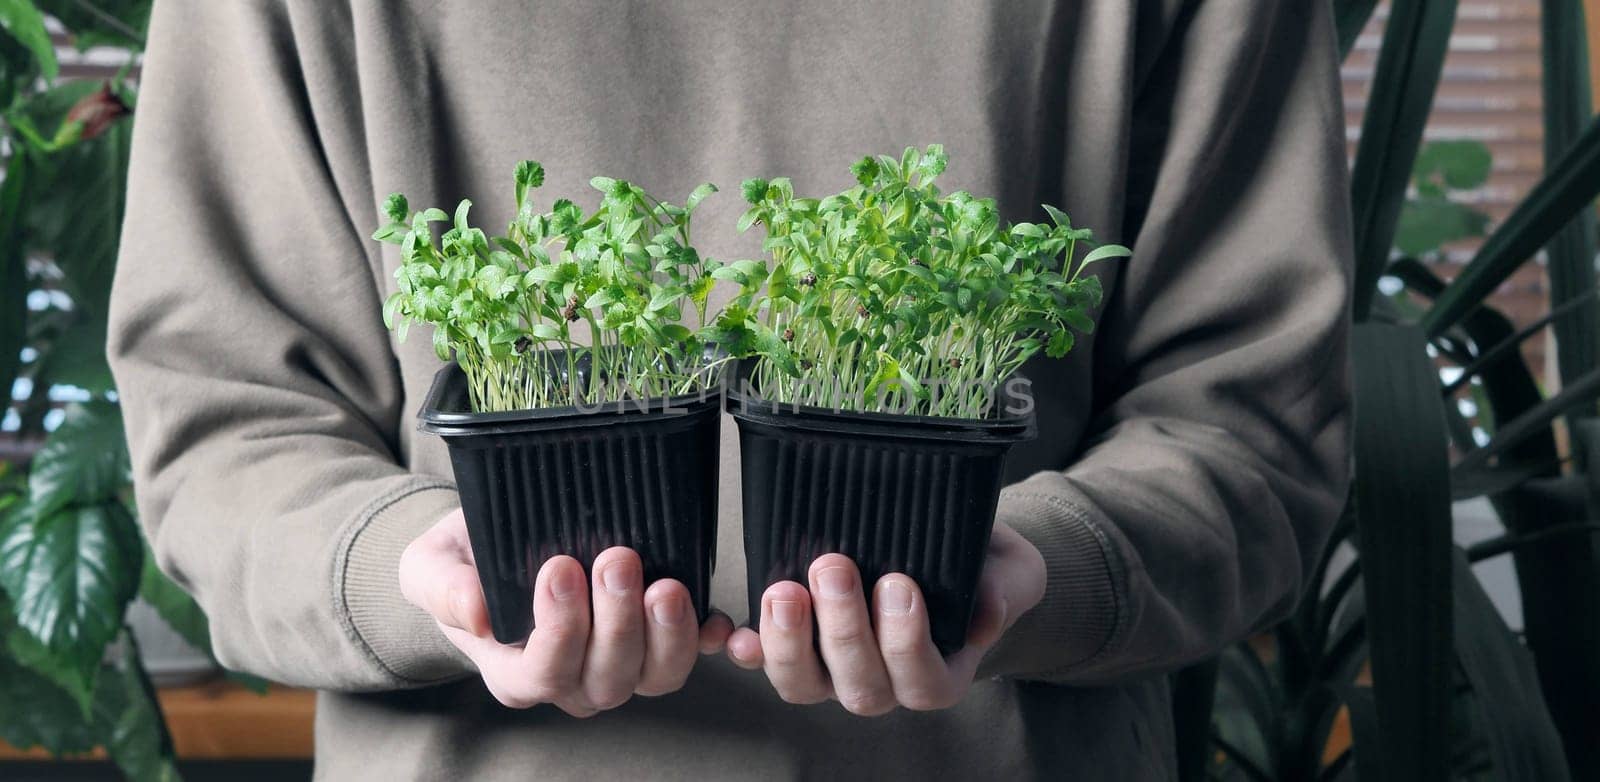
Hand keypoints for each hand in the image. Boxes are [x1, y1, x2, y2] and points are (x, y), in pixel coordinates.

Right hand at [399, 509, 733, 714]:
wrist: (496, 548)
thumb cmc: (465, 562)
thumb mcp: (431, 567)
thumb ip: (444, 588)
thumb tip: (477, 614)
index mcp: (516, 672)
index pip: (543, 672)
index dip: (558, 628)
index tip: (558, 567)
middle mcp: (573, 680)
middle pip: (607, 677)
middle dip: (616, 621)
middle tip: (616, 559)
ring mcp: (621, 664)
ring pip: (655, 675)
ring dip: (667, 633)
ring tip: (664, 583)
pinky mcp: (658, 638)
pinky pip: (693, 652)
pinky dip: (710, 639)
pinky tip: (717, 618)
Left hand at [725, 522, 1044, 714]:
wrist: (948, 553)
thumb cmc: (979, 566)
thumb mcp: (1008, 570)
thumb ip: (1002, 589)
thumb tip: (987, 611)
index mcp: (937, 676)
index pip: (922, 681)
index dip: (905, 641)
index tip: (898, 582)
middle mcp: (883, 685)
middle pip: (859, 685)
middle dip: (843, 628)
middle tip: (835, 567)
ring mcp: (833, 672)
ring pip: (805, 684)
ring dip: (790, 641)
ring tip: (785, 589)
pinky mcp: (796, 648)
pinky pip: (765, 663)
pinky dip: (749, 651)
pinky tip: (736, 634)